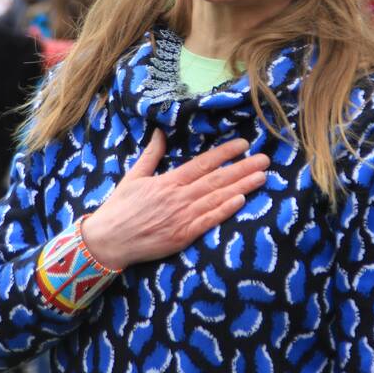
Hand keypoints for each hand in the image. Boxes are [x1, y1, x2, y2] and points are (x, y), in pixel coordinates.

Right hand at [80, 131, 268, 269]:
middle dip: (243, 168)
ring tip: (262, 177)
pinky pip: (208, 221)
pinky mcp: (183, 236)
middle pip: (217, 179)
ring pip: (218, 198)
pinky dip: (225, 210)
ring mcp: (182, 216)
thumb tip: (160, 132)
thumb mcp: (134, 176)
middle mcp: (179, 196)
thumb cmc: (120, 208)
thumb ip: (151, 155)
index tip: (244, 144)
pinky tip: (242, 201)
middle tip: (265, 159)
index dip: (225, 153)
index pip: (203, 163)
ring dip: (242, 186)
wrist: (108, 239)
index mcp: (169, 181)